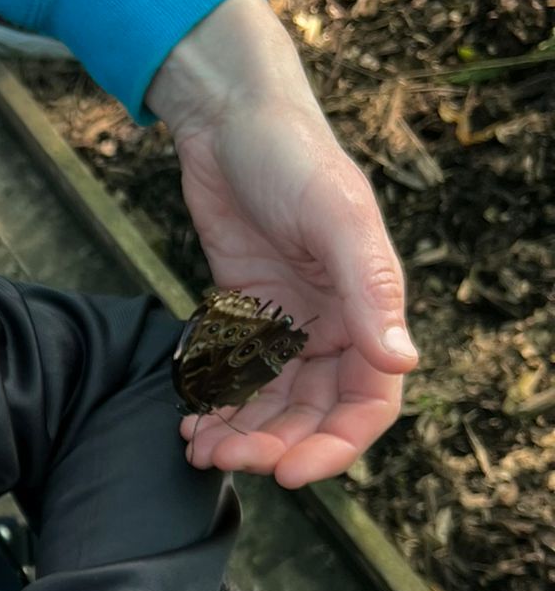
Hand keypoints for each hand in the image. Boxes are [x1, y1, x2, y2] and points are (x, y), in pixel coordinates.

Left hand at [147, 0, 417, 486]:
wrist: (227, 115)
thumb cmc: (293, 154)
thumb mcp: (336, 216)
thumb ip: (371, 288)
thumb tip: (401, 362)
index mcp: (368, 307)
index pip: (367, 403)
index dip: (336, 446)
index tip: (291, 474)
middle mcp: (331, 323)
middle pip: (312, 414)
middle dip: (274, 446)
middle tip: (227, 459)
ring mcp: (285, 320)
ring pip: (270, 404)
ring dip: (240, 434)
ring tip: (200, 449)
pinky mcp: (241, 313)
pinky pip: (234, 376)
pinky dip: (215, 404)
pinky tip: (189, 422)